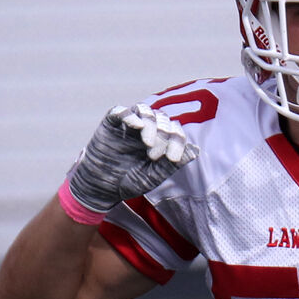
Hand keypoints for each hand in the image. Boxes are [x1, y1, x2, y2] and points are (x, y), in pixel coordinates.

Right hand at [67, 104, 197, 213]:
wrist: (102, 188)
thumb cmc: (130, 182)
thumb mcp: (154, 176)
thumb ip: (173, 164)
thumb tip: (195, 150)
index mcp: (160, 140)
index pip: (175, 130)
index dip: (177, 141)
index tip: (173, 158)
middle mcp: (146, 129)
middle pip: (162, 118)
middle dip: (163, 135)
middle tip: (155, 154)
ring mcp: (128, 125)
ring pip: (144, 110)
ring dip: (151, 123)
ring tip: (148, 142)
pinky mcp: (110, 124)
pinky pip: (120, 111)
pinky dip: (130, 115)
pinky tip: (136, 125)